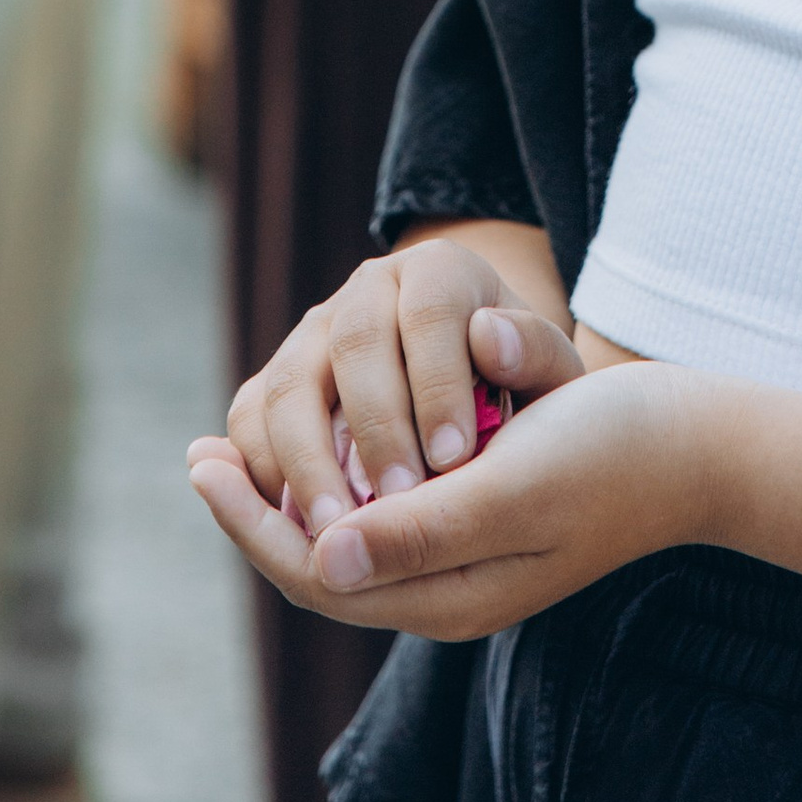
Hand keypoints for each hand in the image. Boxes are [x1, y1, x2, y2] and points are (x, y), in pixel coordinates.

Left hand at [192, 349, 711, 644]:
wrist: (697, 446)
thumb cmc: (611, 451)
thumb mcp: (513, 484)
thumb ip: (420, 530)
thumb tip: (320, 556)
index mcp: (451, 593)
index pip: (319, 571)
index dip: (252, 519)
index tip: (201, 462)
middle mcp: (450, 588)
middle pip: (324, 564)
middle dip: (259, 511)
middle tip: (200, 455)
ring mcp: (469, 559)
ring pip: (354, 539)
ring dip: (298, 497)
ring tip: (242, 450)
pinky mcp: (485, 522)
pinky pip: (390, 514)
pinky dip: (346, 480)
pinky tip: (324, 440)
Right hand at [224, 239, 583, 546]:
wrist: (480, 379)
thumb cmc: (522, 386)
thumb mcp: (551, 372)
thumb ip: (535, 354)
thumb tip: (490, 339)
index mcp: (438, 270)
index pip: (429, 314)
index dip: (436, 385)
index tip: (455, 460)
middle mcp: (367, 290)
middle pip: (352, 344)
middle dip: (374, 428)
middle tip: (399, 502)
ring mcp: (314, 332)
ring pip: (288, 382)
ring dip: (306, 461)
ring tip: (335, 531)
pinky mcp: (277, 379)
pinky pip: (250, 419)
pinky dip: (258, 471)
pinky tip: (286, 525)